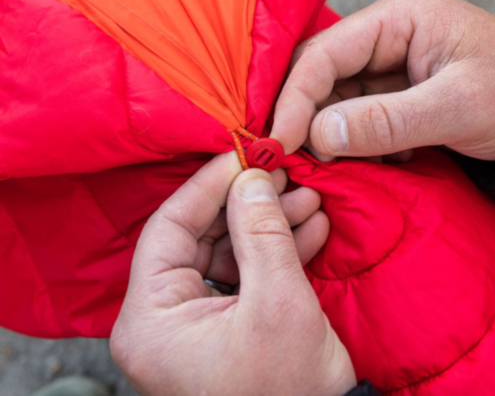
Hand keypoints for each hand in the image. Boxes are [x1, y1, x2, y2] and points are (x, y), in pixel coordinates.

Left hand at [110, 153, 355, 395]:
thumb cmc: (288, 395)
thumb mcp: (278, 304)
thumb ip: (262, 233)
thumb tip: (252, 178)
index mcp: (151, 318)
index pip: (169, 226)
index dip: (208, 185)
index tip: (244, 156)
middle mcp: (163, 318)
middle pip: (201, 236)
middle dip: (248, 203)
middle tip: (283, 176)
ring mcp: (194, 321)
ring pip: (228, 251)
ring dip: (269, 224)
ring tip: (307, 199)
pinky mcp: (224, 323)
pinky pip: (245, 273)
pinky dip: (276, 250)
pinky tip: (309, 228)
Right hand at [271, 0, 494, 160]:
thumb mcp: (457, 107)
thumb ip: (386, 121)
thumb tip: (319, 136)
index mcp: (398, 17)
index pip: (323, 55)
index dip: (294, 100)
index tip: (279, 144)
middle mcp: (383, 34)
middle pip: (319, 74)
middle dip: (306, 117)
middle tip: (297, 158)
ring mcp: (385, 63)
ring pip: (332, 99)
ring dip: (331, 135)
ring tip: (348, 163)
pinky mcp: (389, 91)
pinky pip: (352, 116)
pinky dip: (353, 142)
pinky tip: (375, 159)